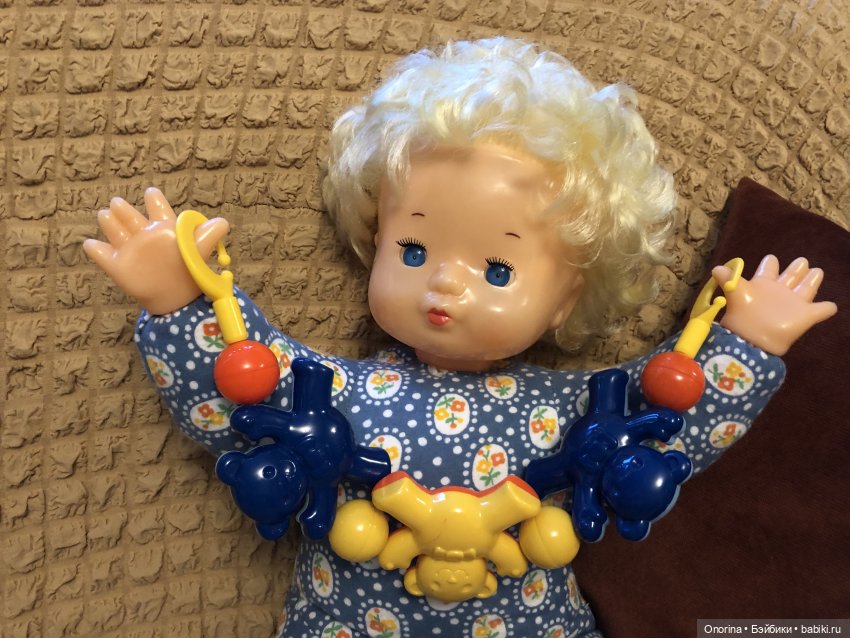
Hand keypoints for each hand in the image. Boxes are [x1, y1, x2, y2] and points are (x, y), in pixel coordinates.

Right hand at [83, 187, 228, 314]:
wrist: (176, 301)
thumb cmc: (190, 273)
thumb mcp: (200, 250)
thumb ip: (210, 234)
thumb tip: (223, 223)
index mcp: (165, 231)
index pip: (159, 211)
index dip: (155, 201)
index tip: (151, 192)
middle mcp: (146, 238)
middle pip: (132, 219)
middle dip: (124, 210)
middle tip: (116, 201)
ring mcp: (131, 252)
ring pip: (117, 233)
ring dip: (110, 224)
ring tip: (104, 214)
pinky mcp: (119, 267)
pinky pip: (104, 256)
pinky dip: (97, 250)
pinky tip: (90, 243)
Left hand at [713, 255, 837, 354]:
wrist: (753, 342)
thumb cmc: (743, 316)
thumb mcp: (735, 294)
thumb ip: (729, 280)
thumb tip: (716, 268)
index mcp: (761, 286)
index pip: (767, 271)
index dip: (769, 264)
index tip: (771, 258)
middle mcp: (778, 293)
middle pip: (790, 277)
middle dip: (796, 269)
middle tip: (802, 260)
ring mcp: (792, 304)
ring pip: (806, 289)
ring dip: (812, 280)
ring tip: (817, 270)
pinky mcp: (805, 317)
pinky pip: (820, 311)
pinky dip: (827, 308)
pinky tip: (831, 306)